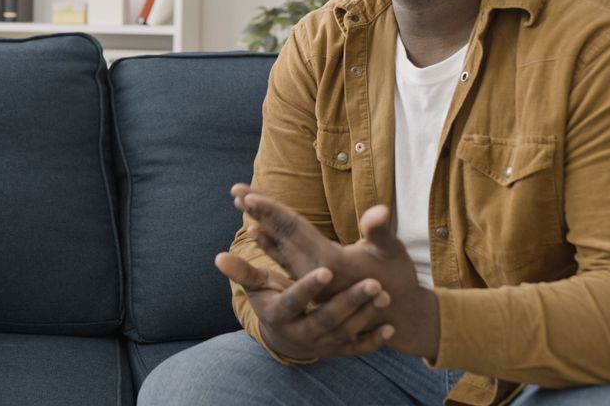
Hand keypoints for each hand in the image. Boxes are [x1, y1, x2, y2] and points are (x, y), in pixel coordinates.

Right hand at [216, 250, 393, 360]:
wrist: (286, 338)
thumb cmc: (272, 302)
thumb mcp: (258, 288)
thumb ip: (243, 273)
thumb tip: (218, 257)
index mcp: (280, 315)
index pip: (294, 301)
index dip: (309, 288)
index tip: (327, 270)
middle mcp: (301, 334)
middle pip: (326, 319)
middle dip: (350, 301)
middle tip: (373, 283)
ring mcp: (321, 345)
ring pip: (345, 333)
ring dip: (366, 316)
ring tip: (384, 295)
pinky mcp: (338, 352)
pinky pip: (357, 349)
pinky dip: (374, 341)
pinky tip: (390, 327)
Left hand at [232, 184, 440, 358]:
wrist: (397, 315)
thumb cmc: (398, 279)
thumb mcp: (392, 253)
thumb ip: (380, 231)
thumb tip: (379, 210)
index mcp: (328, 260)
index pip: (292, 228)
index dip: (271, 210)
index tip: (247, 194)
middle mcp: (313, 270)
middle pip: (279, 233)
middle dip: (258, 210)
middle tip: (235, 188)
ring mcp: (310, 276)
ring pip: (278, 245)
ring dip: (260, 223)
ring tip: (240, 202)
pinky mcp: (312, 280)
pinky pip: (284, 258)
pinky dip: (269, 242)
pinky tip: (255, 231)